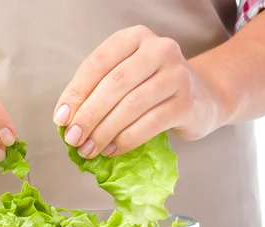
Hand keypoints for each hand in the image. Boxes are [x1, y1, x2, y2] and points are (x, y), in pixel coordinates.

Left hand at [53, 26, 228, 158]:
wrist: (203, 97)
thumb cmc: (152, 88)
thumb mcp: (124, 78)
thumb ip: (96, 92)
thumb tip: (65, 120)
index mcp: (134, 37)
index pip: (97, 63)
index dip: (76, 93)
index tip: (61, 119)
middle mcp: (159, 49)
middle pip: (114, 84)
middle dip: (88, 115)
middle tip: (73, 139)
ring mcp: (176, 74)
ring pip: (131, 105)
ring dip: (105, 132)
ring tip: (89, 149)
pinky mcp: (187, 102)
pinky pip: (150, 124)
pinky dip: (125, 140)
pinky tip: (111, 150)